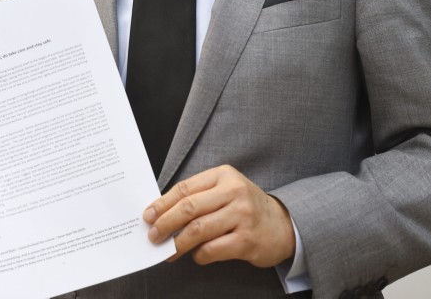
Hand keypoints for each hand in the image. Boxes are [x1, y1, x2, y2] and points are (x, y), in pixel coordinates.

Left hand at [143, 165, 294, 267]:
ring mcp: (242, 215)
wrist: (283, 225)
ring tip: (168, 251)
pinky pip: (212, 249)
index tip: (148, 216)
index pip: (185, 188)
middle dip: (165, 223)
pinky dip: (199, 255)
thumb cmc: (246, 207)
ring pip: (198, 230)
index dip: (162, 203)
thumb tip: (162, 214)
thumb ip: (198, 197)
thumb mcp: (225, 191)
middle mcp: (234, 192)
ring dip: (177, 243)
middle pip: (189, 208)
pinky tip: (196, 255)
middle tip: (153, 235)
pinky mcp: (247, 240)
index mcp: (224, 175)